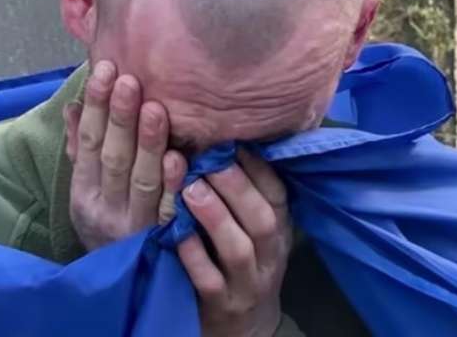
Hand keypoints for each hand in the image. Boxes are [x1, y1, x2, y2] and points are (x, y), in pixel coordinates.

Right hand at [63, 60, 186, 250]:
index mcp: (84, 192)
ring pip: (142, 180)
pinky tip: (181, 157)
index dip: (97, 107)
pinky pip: (170, 209)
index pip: (88, 144)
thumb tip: (74, 105)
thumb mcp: (86, 188)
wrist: (123, 282)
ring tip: (156, 107)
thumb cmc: (107, 220)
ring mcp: (136, 225)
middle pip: (114, 158)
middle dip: (120, 118)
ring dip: (149, 143)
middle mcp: (107, 208)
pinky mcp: (164, 238)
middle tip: (130, 80)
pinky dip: (174, 184)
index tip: (105, 70)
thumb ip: (81, 147)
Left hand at [178, 149, 291, 336]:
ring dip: (215, 216)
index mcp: (279, 229)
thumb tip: (221, 139)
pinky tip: (177, 233)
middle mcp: (269, 255)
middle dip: (236, 187)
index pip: (277, 194)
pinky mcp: (222, 307)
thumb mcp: (254, 229)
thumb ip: (244, 194)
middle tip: (207, 159)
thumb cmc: (243, 263)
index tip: (231, 139)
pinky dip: (194, 255)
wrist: (245, 326)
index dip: (257, 167)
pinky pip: (209, 281)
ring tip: (190, 188)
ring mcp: (247, 283)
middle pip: (262, 218)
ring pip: (239, 249)